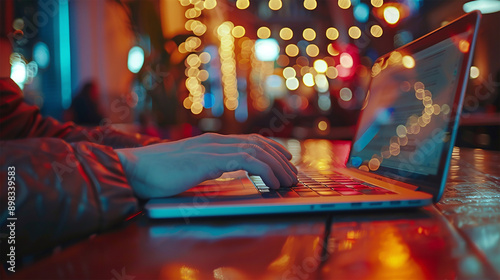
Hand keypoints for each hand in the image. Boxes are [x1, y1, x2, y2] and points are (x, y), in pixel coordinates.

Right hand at [115, 133, 297, 198]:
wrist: (133, 170)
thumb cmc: (156, 174)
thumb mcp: (188, 170)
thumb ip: (206, 168)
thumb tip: (220, 173)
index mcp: (210, 143)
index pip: (248, 141)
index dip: (270, 149)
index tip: (284, 160)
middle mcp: (214, 142)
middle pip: (257, 144)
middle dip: (279, 158)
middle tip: (292, 173)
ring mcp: (212, 148)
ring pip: (256, 151)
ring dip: (276, 166)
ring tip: (288, 181)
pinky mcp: (208, 159)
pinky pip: (246, 161)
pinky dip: (264, 170)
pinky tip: (272, 182)